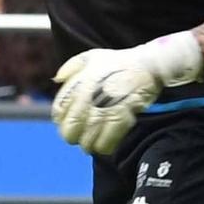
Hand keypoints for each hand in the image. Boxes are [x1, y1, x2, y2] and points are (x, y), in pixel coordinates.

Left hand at [50, 33, 201, 155]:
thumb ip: (71, 66)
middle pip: (70, 130)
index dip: (62, 121)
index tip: (70, 123)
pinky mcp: (121, 117)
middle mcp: (88, 97)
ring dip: (89, 145)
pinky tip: (106, 144)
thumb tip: (56, 79)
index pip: (59, 112)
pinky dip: (104, 147)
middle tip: (81, 137)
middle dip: (73, 137)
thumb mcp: (91, 56)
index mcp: (78, 84)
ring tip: (93, 143)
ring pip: (87, 140)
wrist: (147, 65)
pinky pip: (106, 142)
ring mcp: (104, 108)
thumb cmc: (119, 62)